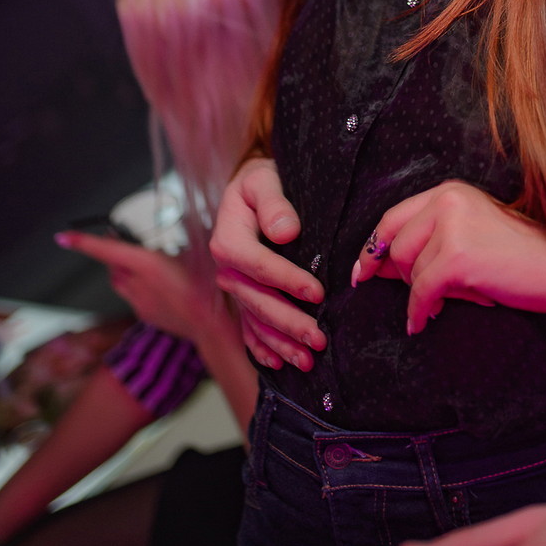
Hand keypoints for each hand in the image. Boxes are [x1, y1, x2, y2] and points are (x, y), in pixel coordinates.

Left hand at [54, 232, 211, 341]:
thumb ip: (177, 245)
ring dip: (123, 269)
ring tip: (142, 262)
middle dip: (112, 251)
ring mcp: (138, 301)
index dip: (83, 243)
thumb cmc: (208, 286)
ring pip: (119, 281)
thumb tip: (174, 237)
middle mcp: (137, 283)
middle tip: (120, 237)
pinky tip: (159, 287)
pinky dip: (138, 287)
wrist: (212, 325)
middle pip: (112, 264)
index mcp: (147, 263)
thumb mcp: (195, 253)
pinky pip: (132, 296)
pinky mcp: (143, 314)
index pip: (107, 250)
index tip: (64, 237)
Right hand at [209, 158, 323, 370]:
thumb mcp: (264, 180)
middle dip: (288, 323)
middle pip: (258, 302)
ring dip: (281, 343)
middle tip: (319, 340)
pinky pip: (248, 328)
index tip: (318, 293)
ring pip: (256, 321)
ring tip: (308, 361)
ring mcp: (233, 287)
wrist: (250, 191)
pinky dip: (262, 347)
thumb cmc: (262, 181)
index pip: (259, 266)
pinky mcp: (242, 296)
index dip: (288, 281)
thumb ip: (274, 203)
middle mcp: (226, 269)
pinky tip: (278, 364)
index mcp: (228, 240)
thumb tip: (286, 232)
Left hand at [354, 181, 545, 334]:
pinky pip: (420, 294)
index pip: (393, 217)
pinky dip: (419, 312)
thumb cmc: (526, 257)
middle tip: (428, 296)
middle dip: (402, 277)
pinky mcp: (456, 259)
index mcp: (450, 192)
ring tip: (457, 298)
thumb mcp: (474, 233)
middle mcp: (447, 201)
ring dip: (425, 295)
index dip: (373, 247)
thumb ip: (433, 240)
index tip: (362, 272)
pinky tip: (426, 321)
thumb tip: (382, 267)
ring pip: (409, 273)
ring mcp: (451, 229)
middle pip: (395, 247)